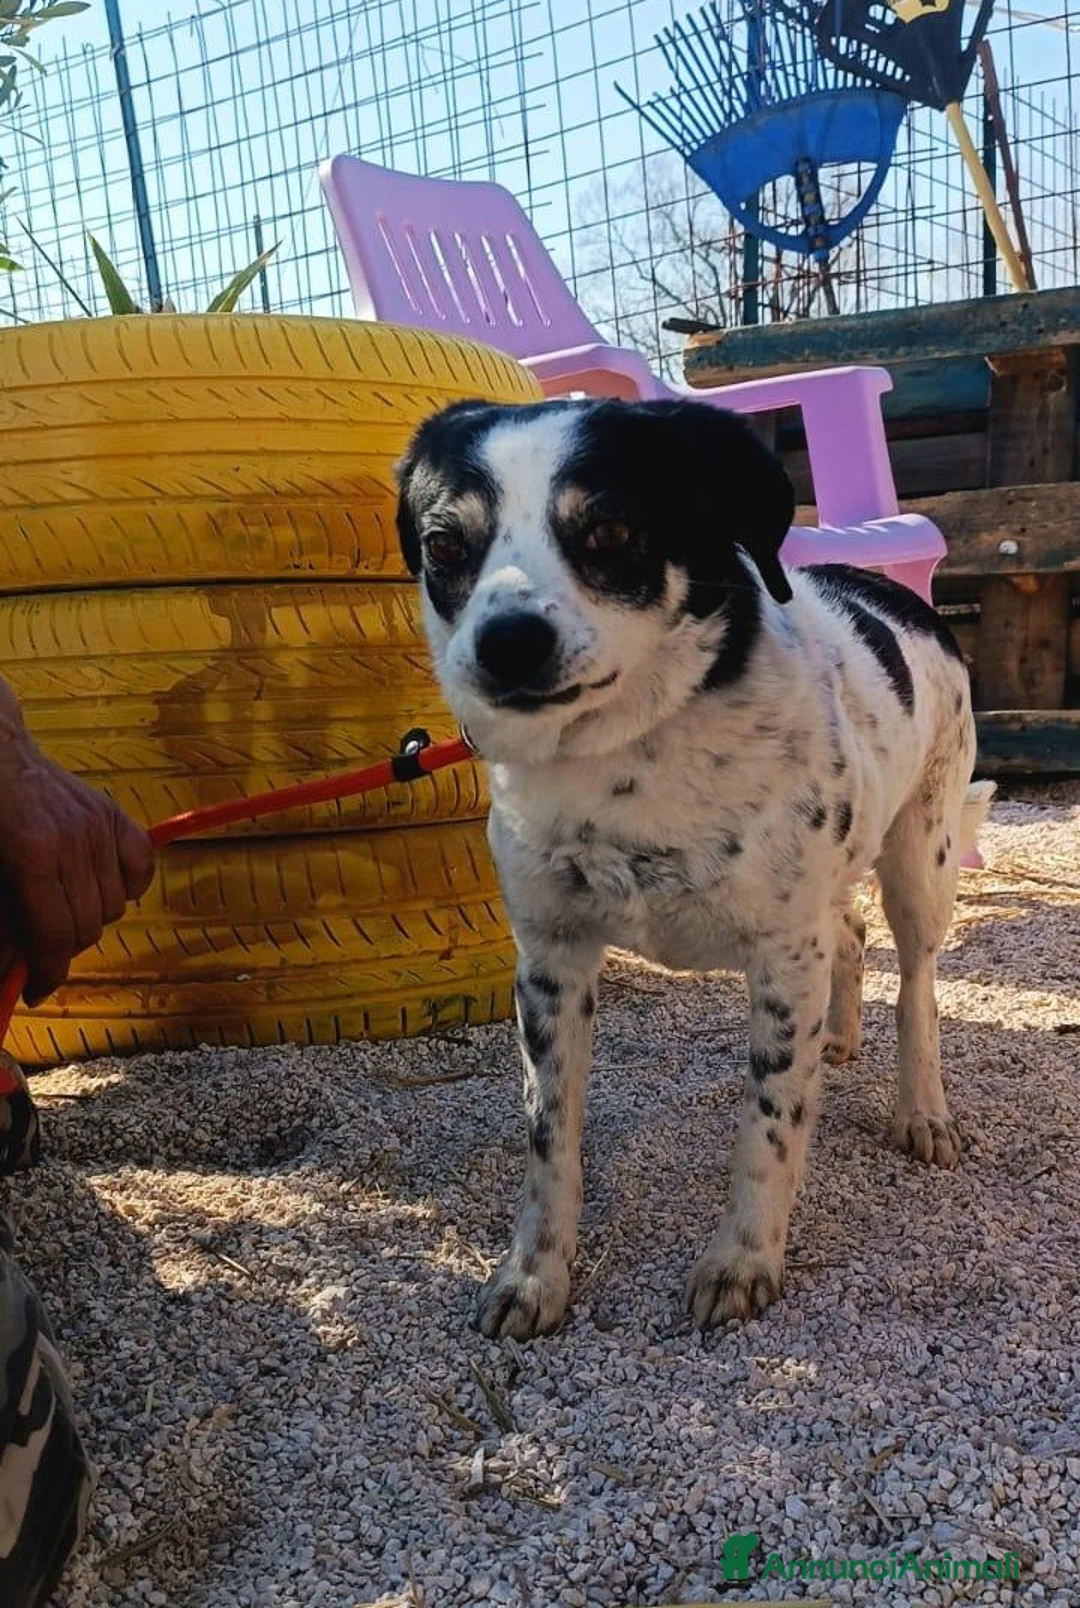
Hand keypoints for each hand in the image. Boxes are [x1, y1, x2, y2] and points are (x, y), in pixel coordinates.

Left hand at [0, 681, 154, 1004]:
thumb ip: (5, 924)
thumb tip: (13, 972)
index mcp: (32, 858)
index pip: (54, 937)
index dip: (46, 974)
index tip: (36, 989)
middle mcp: (73, 844)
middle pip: (87, 927)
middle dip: (63, 946)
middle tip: (42, 943)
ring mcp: (99, 828)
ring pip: (115, 906)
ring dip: (91, 916)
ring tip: (64, 906)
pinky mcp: (116, 816)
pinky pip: (141, 870)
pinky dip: (127, 886)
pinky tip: (99, 885)